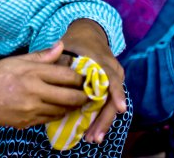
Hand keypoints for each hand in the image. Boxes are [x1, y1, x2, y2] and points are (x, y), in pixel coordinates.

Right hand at [0, 42, 87, 128]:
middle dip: (83, 96)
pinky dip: (58, 113)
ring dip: (72, 106)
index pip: (66, 75)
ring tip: (76, 100)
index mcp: (31, 72)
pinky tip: (58, 108)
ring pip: (63, 110)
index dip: (80, 77)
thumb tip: (61, 46)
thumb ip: (40, 56)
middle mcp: (34, 91)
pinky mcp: (28, 122)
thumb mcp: (15, 61)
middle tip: (88, 93)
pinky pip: (51, 119)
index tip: (85, 77)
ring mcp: (31, 109)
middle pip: (71, 96)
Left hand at [60, 19, 125, 143]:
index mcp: (103, 61)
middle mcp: (113, 72)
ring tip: (93, 138)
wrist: (88, 35)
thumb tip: (54, 78)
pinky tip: (93, 131)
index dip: (116, 93)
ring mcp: (114, 80)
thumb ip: (61, 62)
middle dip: (105, 119)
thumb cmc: (76, 43)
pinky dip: (100, 117)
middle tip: (95, 136)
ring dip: (102, 122)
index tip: (119, 108)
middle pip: (113, 98)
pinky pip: (107, 104)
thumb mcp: (67, 48)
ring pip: (111, 105)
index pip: (113, 78)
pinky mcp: (110, 88)